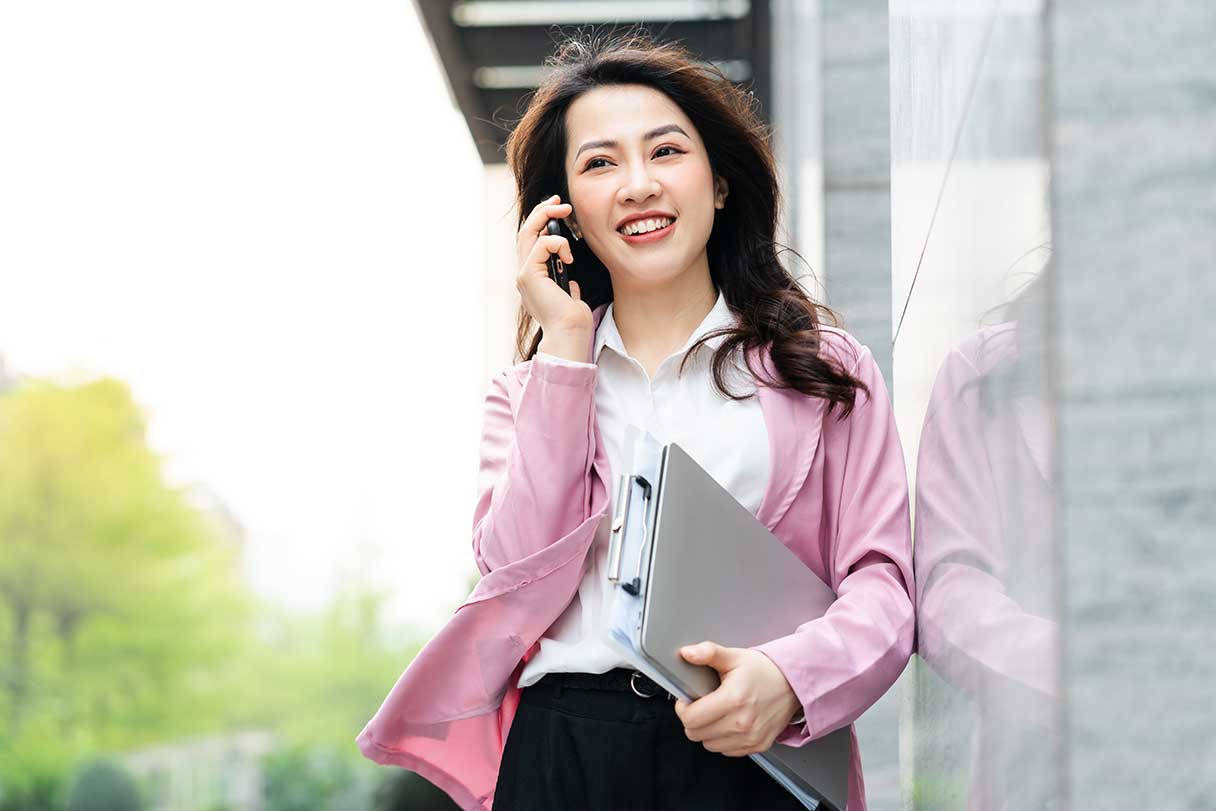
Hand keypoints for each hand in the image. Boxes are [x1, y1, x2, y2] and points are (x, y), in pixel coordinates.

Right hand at [515, 194, 591, 336]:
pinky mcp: (529, 275)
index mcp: (533, 278)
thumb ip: (566, 287)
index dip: (542, 223)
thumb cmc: (574, 320)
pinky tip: (570, 257)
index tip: (559, 211)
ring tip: (564, 211)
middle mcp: (524, 275)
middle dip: (542, 212)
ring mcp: (524, 275)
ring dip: (546, 216)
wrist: (570, 334)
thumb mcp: (571, 297)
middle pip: (525, 232)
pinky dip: (558, 244)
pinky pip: (541, 245)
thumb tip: (572, 282)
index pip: (531, 242)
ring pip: (528, 233)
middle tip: (559, 202)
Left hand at [673, 641, 803, 756]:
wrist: (793, 684)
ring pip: (710, 745)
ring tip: (717, 713)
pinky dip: (723, 739)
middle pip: (696, 734)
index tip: (687, 700)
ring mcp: (750, 737)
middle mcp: (742, 723)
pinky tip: (730, 722)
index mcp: (733, 700)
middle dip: (693, 719)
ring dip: (707, 731)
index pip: (691, 718)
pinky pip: (727, 751)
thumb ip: (708, 653)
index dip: (683, 708)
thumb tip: (688, 653)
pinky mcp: (757, 746)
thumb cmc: (764, 670)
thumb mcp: (734, 656)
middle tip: (701, 705)